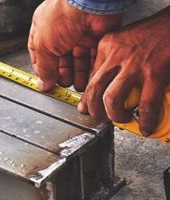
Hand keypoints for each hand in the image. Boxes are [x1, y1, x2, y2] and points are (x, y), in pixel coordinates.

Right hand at [28, 0, 121, 90]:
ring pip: (78, 60)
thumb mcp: (44, 46)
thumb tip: (44, 84)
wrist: (88, 2)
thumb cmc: (62, 15)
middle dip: (62, 74)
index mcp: (43, 30)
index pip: (40, 54)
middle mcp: (61, 31)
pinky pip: (93, 57)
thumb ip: (44, 68)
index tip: (47, 82)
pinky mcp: (96, 36)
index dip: (43, 69)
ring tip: (78, 86)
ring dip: (78, 75)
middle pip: (61, 59)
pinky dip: (92, 69)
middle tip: (64, 84)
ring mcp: (79, 34)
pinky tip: (89, 79)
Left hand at [78, 7, 169, 135]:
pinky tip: (146, 125)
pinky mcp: (153, 73)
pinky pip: (145, 103)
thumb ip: (113, 61)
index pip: (90, 78)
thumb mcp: (123, 42)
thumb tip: (107, 85)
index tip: (86, 107)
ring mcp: (134, 65)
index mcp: (107, 46)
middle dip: (94, 110)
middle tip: (100, 118)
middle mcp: (116, 55)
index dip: (87, 97)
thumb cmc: (152, 33)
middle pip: (94, 90)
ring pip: (112, 99)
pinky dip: (145, 119)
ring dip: (114, 115)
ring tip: (120, 120)